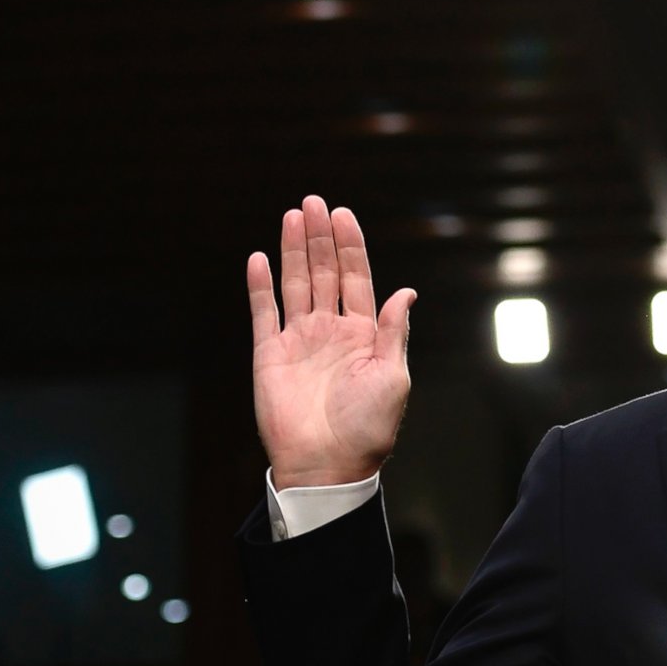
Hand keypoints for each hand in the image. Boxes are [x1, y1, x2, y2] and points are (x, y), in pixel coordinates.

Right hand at [248, 196, 417, 488]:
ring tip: (292, 216)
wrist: (327, 464)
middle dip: (320, 237)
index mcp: (363, 335)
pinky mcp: (269, 355)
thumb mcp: (393, 376)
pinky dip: (259, 286)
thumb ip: (394, 332)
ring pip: (295, 284)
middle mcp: (330, 331)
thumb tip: (408, 291)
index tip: (343, 214)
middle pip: (324, 272)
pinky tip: (259, 258)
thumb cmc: (367, 428)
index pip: (356, 278)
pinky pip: (263, 313)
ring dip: (293, 250)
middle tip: (313, 201)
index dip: (350, 246)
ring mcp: (299, 341)